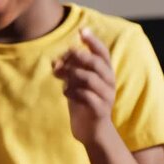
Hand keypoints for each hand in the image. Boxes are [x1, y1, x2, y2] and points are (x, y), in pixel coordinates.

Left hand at [53, 28, 115, 144]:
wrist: (91, 132)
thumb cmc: (82, 105)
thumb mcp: (74, 86)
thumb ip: (68, 74)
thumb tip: (54, 62)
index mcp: (104, 74)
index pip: (102, 53)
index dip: (93, 41)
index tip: (81, 31)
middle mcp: (108, 83)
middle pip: (97, 63)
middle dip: (78, 57)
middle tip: (63, 59)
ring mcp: (106, 96)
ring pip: (91, 78)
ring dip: (73, 74)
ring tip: (62, 77)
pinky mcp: (99, 110)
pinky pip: (86, 96)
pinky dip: (73, 92)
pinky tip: (65, 93)